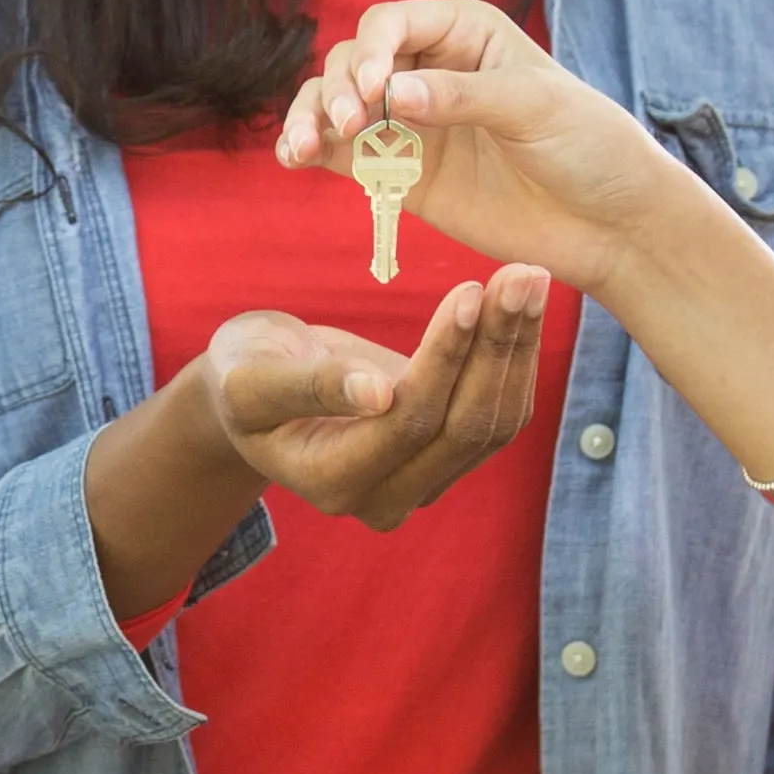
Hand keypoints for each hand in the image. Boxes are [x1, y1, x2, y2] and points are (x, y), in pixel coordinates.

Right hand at [189, 277, 553, 530]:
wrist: (262, 387)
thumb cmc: (246, 373)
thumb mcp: (253, 378)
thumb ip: (309, 387)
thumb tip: (377, 393)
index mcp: (332, 484)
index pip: (407, 422)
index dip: (444, 359)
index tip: (469, 290)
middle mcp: (385, 497)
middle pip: (463, 429)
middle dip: (498, 349)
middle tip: (523, 275)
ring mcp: (423, 482)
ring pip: (494, 424)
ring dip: (517, 350)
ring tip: (528, 278)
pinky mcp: (448, 455)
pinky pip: (500, 415)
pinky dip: (516, 359)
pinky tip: (522, 306)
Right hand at [278, 0, 693, 300]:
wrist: (610, 223)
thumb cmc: (589, 147)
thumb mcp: (535, 107)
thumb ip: (463, 96)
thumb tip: (393, 95)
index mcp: (465, 32)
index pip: (392, 23)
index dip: (372, 50)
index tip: (376, 90)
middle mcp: (428, 69)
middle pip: (353, 60)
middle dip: (341, 88)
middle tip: (353, 126)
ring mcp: (411, 123)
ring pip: (335, 104)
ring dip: (312, 116)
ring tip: (304, 146)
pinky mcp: (402, 173)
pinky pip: (342, 154)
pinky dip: (312, 151)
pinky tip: (295, 159)